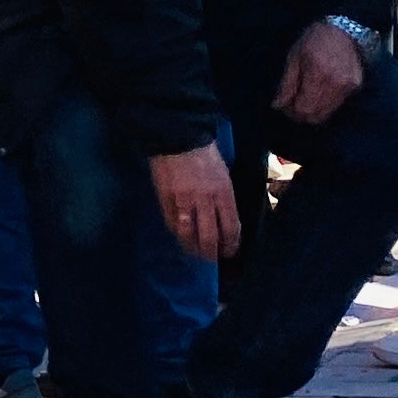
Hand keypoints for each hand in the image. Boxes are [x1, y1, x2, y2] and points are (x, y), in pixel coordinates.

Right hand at [149, 143, 240, 262]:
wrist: (178, 137)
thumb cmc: (206, 154)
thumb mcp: (224, 174)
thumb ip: (224, 197)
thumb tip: (225, 218)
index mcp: (223, 192)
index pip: (230, 227)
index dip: (231, 244)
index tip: (230, 252)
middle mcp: (205, 200)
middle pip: (209, 236)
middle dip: (212, 253)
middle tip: (212, 259)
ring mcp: (183, 201)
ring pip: (188, 234)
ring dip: (193, 248)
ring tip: (195, 253)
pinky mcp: (166, 199)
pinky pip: (172, 224)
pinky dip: (177, 234)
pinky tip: (181, 238)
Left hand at [272, 19, 367, 125]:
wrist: (344, 28)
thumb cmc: (314, 40)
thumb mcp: (294, 57)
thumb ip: (286, 84)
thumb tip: (277, 105)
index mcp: (317, 73)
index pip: (304, 108)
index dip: (291, 112)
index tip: (284, 105)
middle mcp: (336, 83)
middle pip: (316, 116)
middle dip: (300, 115)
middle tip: (292, 105)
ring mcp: (348, 86)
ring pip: (327, 114)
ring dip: (312, 112)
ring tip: (303, 99)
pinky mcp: (356, 86)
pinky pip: (336, 105)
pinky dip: (324, 105)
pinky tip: (317, 92)